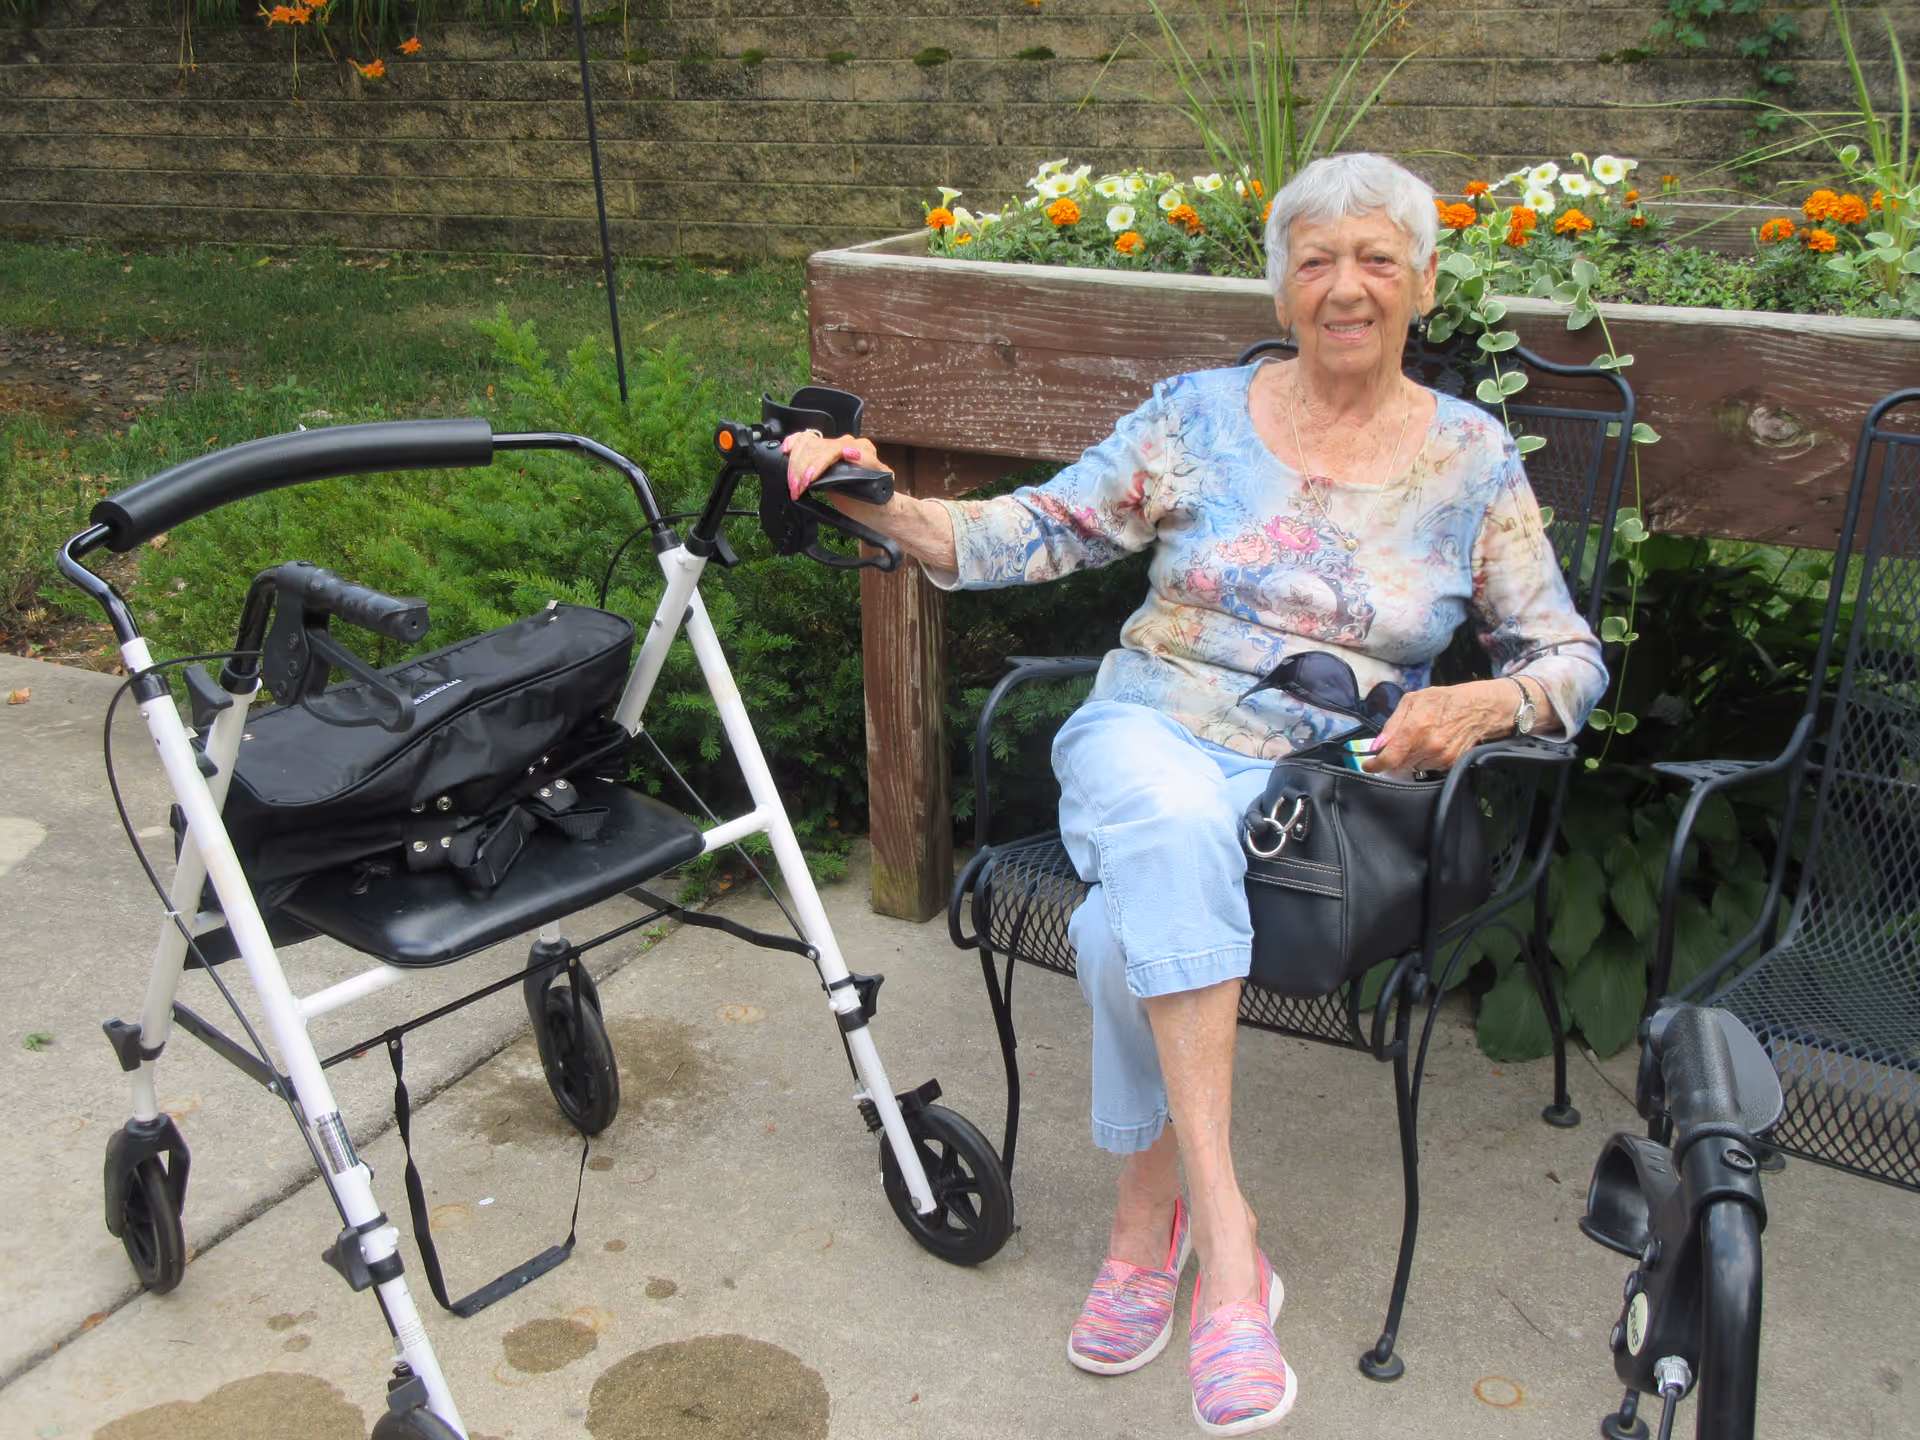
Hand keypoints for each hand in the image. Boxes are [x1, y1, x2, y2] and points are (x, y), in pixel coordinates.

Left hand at [775, 431, 958, 571]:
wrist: (879, 513)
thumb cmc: (855, 500)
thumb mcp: (827, 486)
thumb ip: (814, 475)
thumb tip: (792, 474)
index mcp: (833, 448)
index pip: (809, 437)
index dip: (794, 443)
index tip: (784, 452)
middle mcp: (846, 444)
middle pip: (814, 445)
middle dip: (799, 466)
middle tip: (794, 486)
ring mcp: (859, 449)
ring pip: (827, 448)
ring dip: (812, 467)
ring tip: (804, 484)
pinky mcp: (872, 459)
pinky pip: (854, 454)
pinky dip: (843, 457)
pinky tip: (841, 459)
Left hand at [1363, 680, 1516, 774]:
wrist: (1479, 708)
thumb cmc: (1445, 700)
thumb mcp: (1413, 701)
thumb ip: (1393, 724)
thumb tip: (1379, 744)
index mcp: (1417, 727)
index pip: (1390, 757)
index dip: (1375, 764)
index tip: (1368, 765)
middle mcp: (1429, 745)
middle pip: (1399, 764)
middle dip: (1393, 756)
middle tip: (1397, 744)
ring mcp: (1441, 757)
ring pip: (1413, 767)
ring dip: (1409, 757)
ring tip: (1419, 739)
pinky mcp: (1450, 763)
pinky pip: (1428, 767)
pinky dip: (1424, 759)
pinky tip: (1431, 744)